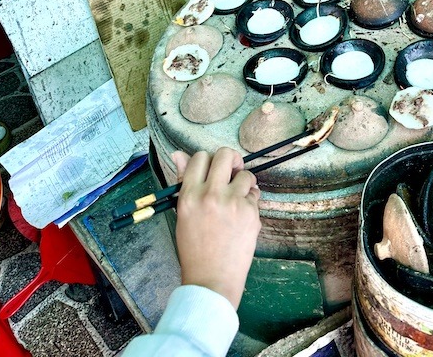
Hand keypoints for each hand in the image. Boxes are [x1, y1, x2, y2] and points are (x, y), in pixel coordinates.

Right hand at [173, 148, 260, 308]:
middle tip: (231, 173)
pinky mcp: (250, 212)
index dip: (208, 161)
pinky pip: (255, 193)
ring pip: (245, 173)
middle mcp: (210, 194)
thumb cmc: (194, 249)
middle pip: (225, 155)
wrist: (211, 280)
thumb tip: (178, 153)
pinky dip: (251, 200)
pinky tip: (243, 215)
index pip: (200, 157)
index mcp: (189, 195)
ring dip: (244, 182)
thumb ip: (183, 182)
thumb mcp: (183, 214)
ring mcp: (232, 202)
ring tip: (237, 199)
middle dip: (231, 161)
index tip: (213, 172)